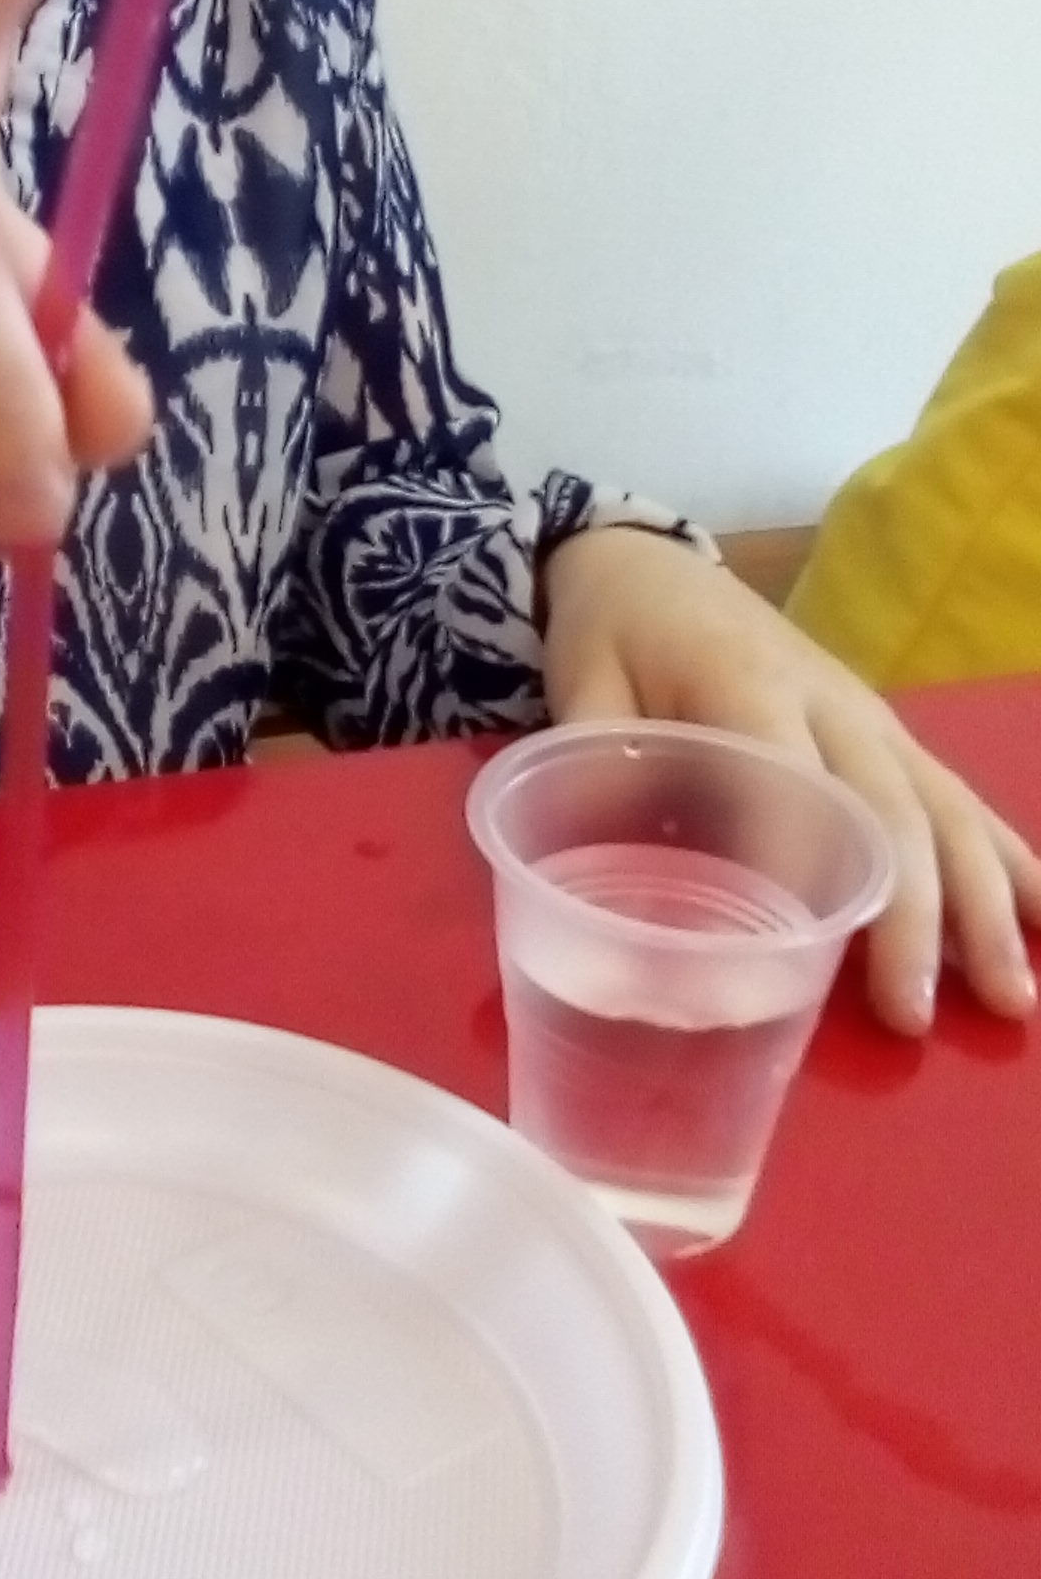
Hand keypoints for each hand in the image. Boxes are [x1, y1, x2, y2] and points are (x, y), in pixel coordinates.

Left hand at [540, 525, 1040, 1034]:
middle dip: (914, 918)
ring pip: (946, 811)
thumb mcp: (581, 689)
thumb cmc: (610, 635)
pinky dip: (1012, 861)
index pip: (791, 781)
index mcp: (744, 687)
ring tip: (1011, 999)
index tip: (817, 954)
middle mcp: (829, 703)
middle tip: (912, 1016)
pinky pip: (961, 797)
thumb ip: (595, 767)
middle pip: (890, 812)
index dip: (807, 862)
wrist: (647, 562)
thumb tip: (596, 873)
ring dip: (985, 906)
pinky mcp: (888, 732)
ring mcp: (871, 718)